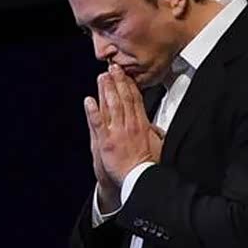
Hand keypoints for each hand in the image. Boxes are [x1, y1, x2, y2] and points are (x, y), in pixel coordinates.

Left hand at [84, 64, 163, 191]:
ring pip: (111, 106)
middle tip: (112, 68)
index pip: (135, 99)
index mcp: (142, 124)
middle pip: (123, 98)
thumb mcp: (159, 145)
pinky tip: (88, 101)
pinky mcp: (105, 141)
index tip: (125, 74)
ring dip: (105, 90)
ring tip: (101, 78)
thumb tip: (157, 128)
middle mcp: (129, 125)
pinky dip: (93, 111)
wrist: (139, 179)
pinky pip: (98, 123)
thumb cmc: (149, 165)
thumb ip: (156, 134)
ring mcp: (117, 132)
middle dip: (117, 82)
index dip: (129, 85)